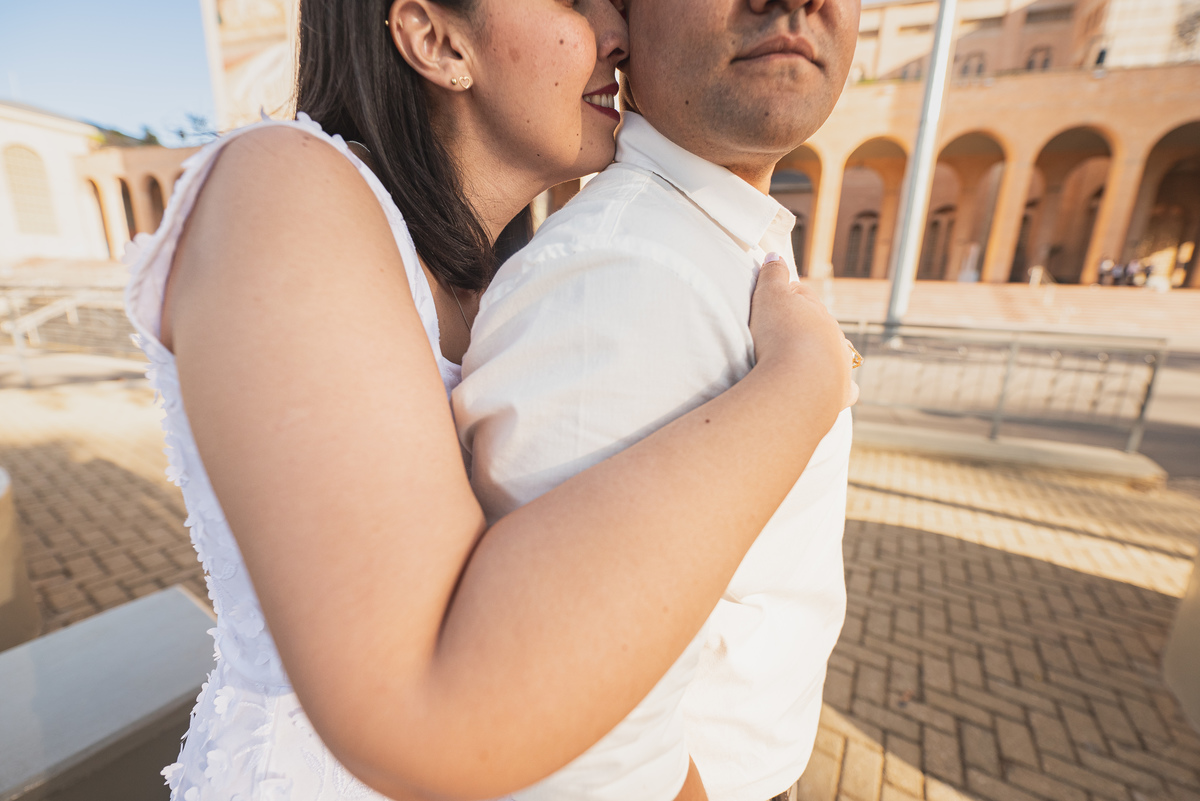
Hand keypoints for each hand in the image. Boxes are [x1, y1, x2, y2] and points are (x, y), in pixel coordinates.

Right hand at [749, 255, 858, 414]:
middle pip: (821, 326)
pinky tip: (833, 390)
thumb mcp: (769, 296)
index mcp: (817, 311)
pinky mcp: (841, 393)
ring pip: (836, 354)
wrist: (799, 382)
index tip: (771, 305)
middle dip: (806, 327)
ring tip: (802, 363)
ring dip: (822, 356)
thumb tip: (775, 255)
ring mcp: (840, 365)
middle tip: (782, 335)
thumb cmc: (781, 335)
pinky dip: (841, 388)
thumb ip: (772, 275)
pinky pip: (847, 389)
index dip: (787, 299)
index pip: (803, 298)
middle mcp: (833, 336)